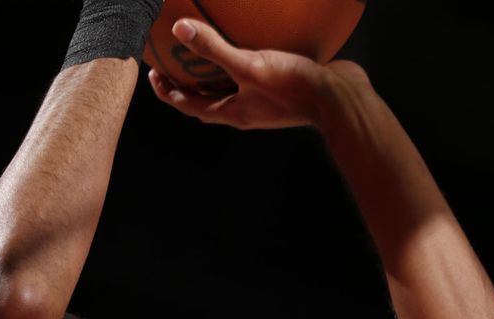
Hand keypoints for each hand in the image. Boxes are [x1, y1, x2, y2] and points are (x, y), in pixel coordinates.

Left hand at [148, 19, 370, 129]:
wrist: (338, 98)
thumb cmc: (293, 87)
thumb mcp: (249, 65)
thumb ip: (214, 49)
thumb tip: (181, 31)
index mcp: (233, 113)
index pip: (189, 106)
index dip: (168, 92)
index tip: (155, 75)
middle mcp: (245, 112)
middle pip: (206, 102)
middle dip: (186, 87)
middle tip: (171, 69)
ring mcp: (264, 104)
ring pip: (229, 94)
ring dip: (212, 80)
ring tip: (202, 59)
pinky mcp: (281, 92)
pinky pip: (252, 82)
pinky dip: (240, 69)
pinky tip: (245, 50)